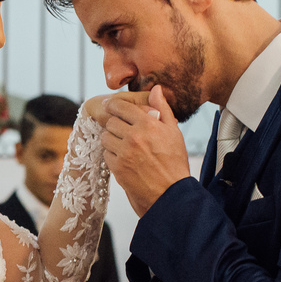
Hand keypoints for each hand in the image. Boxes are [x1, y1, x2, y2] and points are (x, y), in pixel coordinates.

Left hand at [100, 85, 189, 216]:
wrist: (171, 192)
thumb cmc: (175, 162)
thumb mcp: (173, 132)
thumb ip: (162, 108)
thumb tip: (154, 89)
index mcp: (148, 124)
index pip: (121, 106)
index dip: (113, 105)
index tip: (110, 105)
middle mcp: (134, 137)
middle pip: (110, 121)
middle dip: (114, 123)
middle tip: (121, 128)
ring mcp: (124, 153)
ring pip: (106, 137)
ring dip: (112, 139)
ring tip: (123, 144)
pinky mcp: (117, 168)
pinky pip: (106, 154)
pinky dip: (112, 154)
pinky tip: (124, 157)